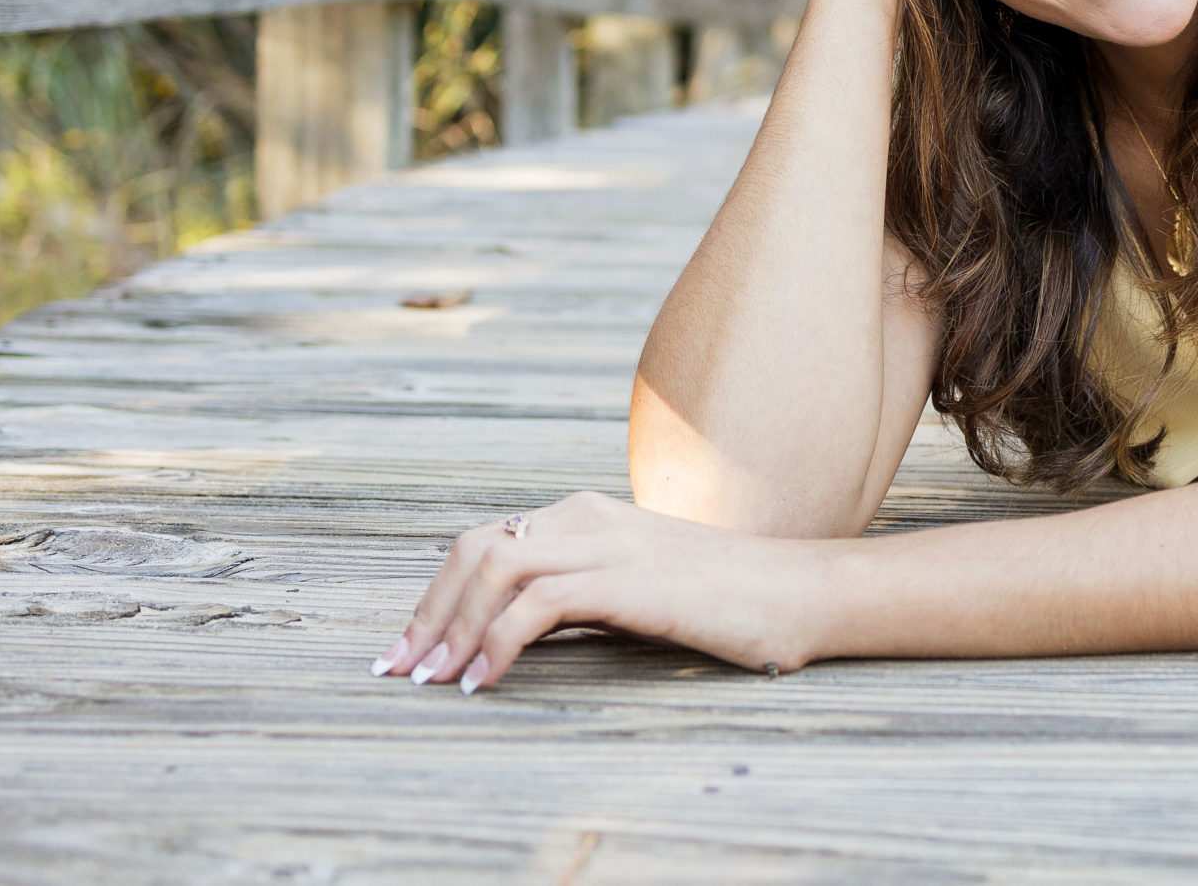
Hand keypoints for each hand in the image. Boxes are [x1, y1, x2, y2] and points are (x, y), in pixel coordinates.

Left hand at [371, 492, 827, 690]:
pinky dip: (497, 644)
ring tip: (432, 681)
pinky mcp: (629, 580)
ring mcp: (608, 544)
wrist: (797, 592)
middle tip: (400, 669)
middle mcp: (588, 518)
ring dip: (450, 630)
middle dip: (427, 612)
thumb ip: (582, 593)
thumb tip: (514, 630)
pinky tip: (484, 682)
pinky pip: (537, 606)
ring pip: (495, 570)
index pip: (485, 542)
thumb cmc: (725, 600)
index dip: (437, 595)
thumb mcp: (639, 587)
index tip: (411, 647)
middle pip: (474, 550)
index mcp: (586, 515)